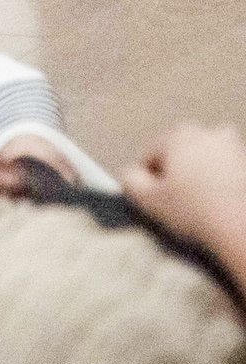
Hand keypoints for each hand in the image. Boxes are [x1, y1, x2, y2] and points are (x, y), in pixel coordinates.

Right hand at [122, 122, 245, 261]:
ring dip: (199, 176)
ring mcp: (235, 149)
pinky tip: (218, 205)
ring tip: (199, 205)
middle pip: (180, 153)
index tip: (151, 197)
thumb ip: (129, 180)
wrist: (243, 230)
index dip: (146, 178)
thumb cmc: (196, 212)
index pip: (151, 154)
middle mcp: (209, 133)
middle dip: (176, 172)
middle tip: (175, 201)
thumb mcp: (147, 200)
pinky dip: (221, 184)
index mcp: (180, 134)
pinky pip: (227, 172)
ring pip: (205, 161)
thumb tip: (130, 174)